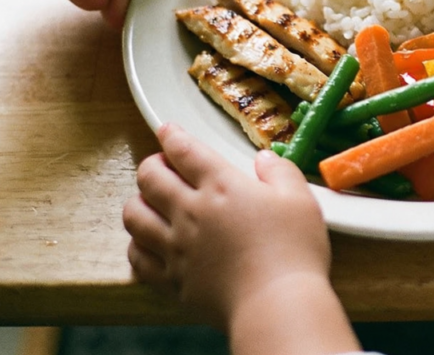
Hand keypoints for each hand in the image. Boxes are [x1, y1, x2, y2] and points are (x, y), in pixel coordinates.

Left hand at [122, 124, 358, 353]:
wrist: (277, 303)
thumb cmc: (294, 250)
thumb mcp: (300, 200)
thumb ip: (280, 172)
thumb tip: (265, 159)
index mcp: (222, 186)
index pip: (183, 150)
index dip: (171, 136)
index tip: (167, 130)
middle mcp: (191, 211)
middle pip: (149, 177)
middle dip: (151, 165)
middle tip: (162, 167)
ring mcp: (176, 247)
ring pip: (133, 215)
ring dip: (138, 203)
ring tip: (150, 203)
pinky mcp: (172, 280)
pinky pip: (137, 258)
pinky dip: (137, 246)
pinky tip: (148, 243)